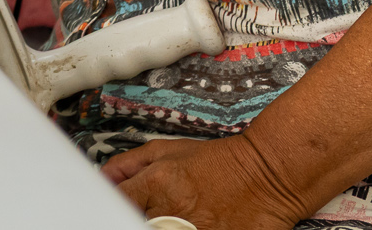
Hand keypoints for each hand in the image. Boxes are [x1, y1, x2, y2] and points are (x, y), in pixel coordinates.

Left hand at [104, 135, 306, 228]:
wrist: (267, 174)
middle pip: (136, 222)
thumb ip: (129, 163)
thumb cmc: (220, 161)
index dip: (114, 202)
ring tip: (173, 216)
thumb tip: (104, 176)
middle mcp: (174, 209)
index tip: (119, 203)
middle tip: (150, 209)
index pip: (118, 201)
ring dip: (159, 224)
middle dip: (137, 216)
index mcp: (159, 182)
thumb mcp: (168, 149)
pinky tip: (188, 224)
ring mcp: (195, 229)